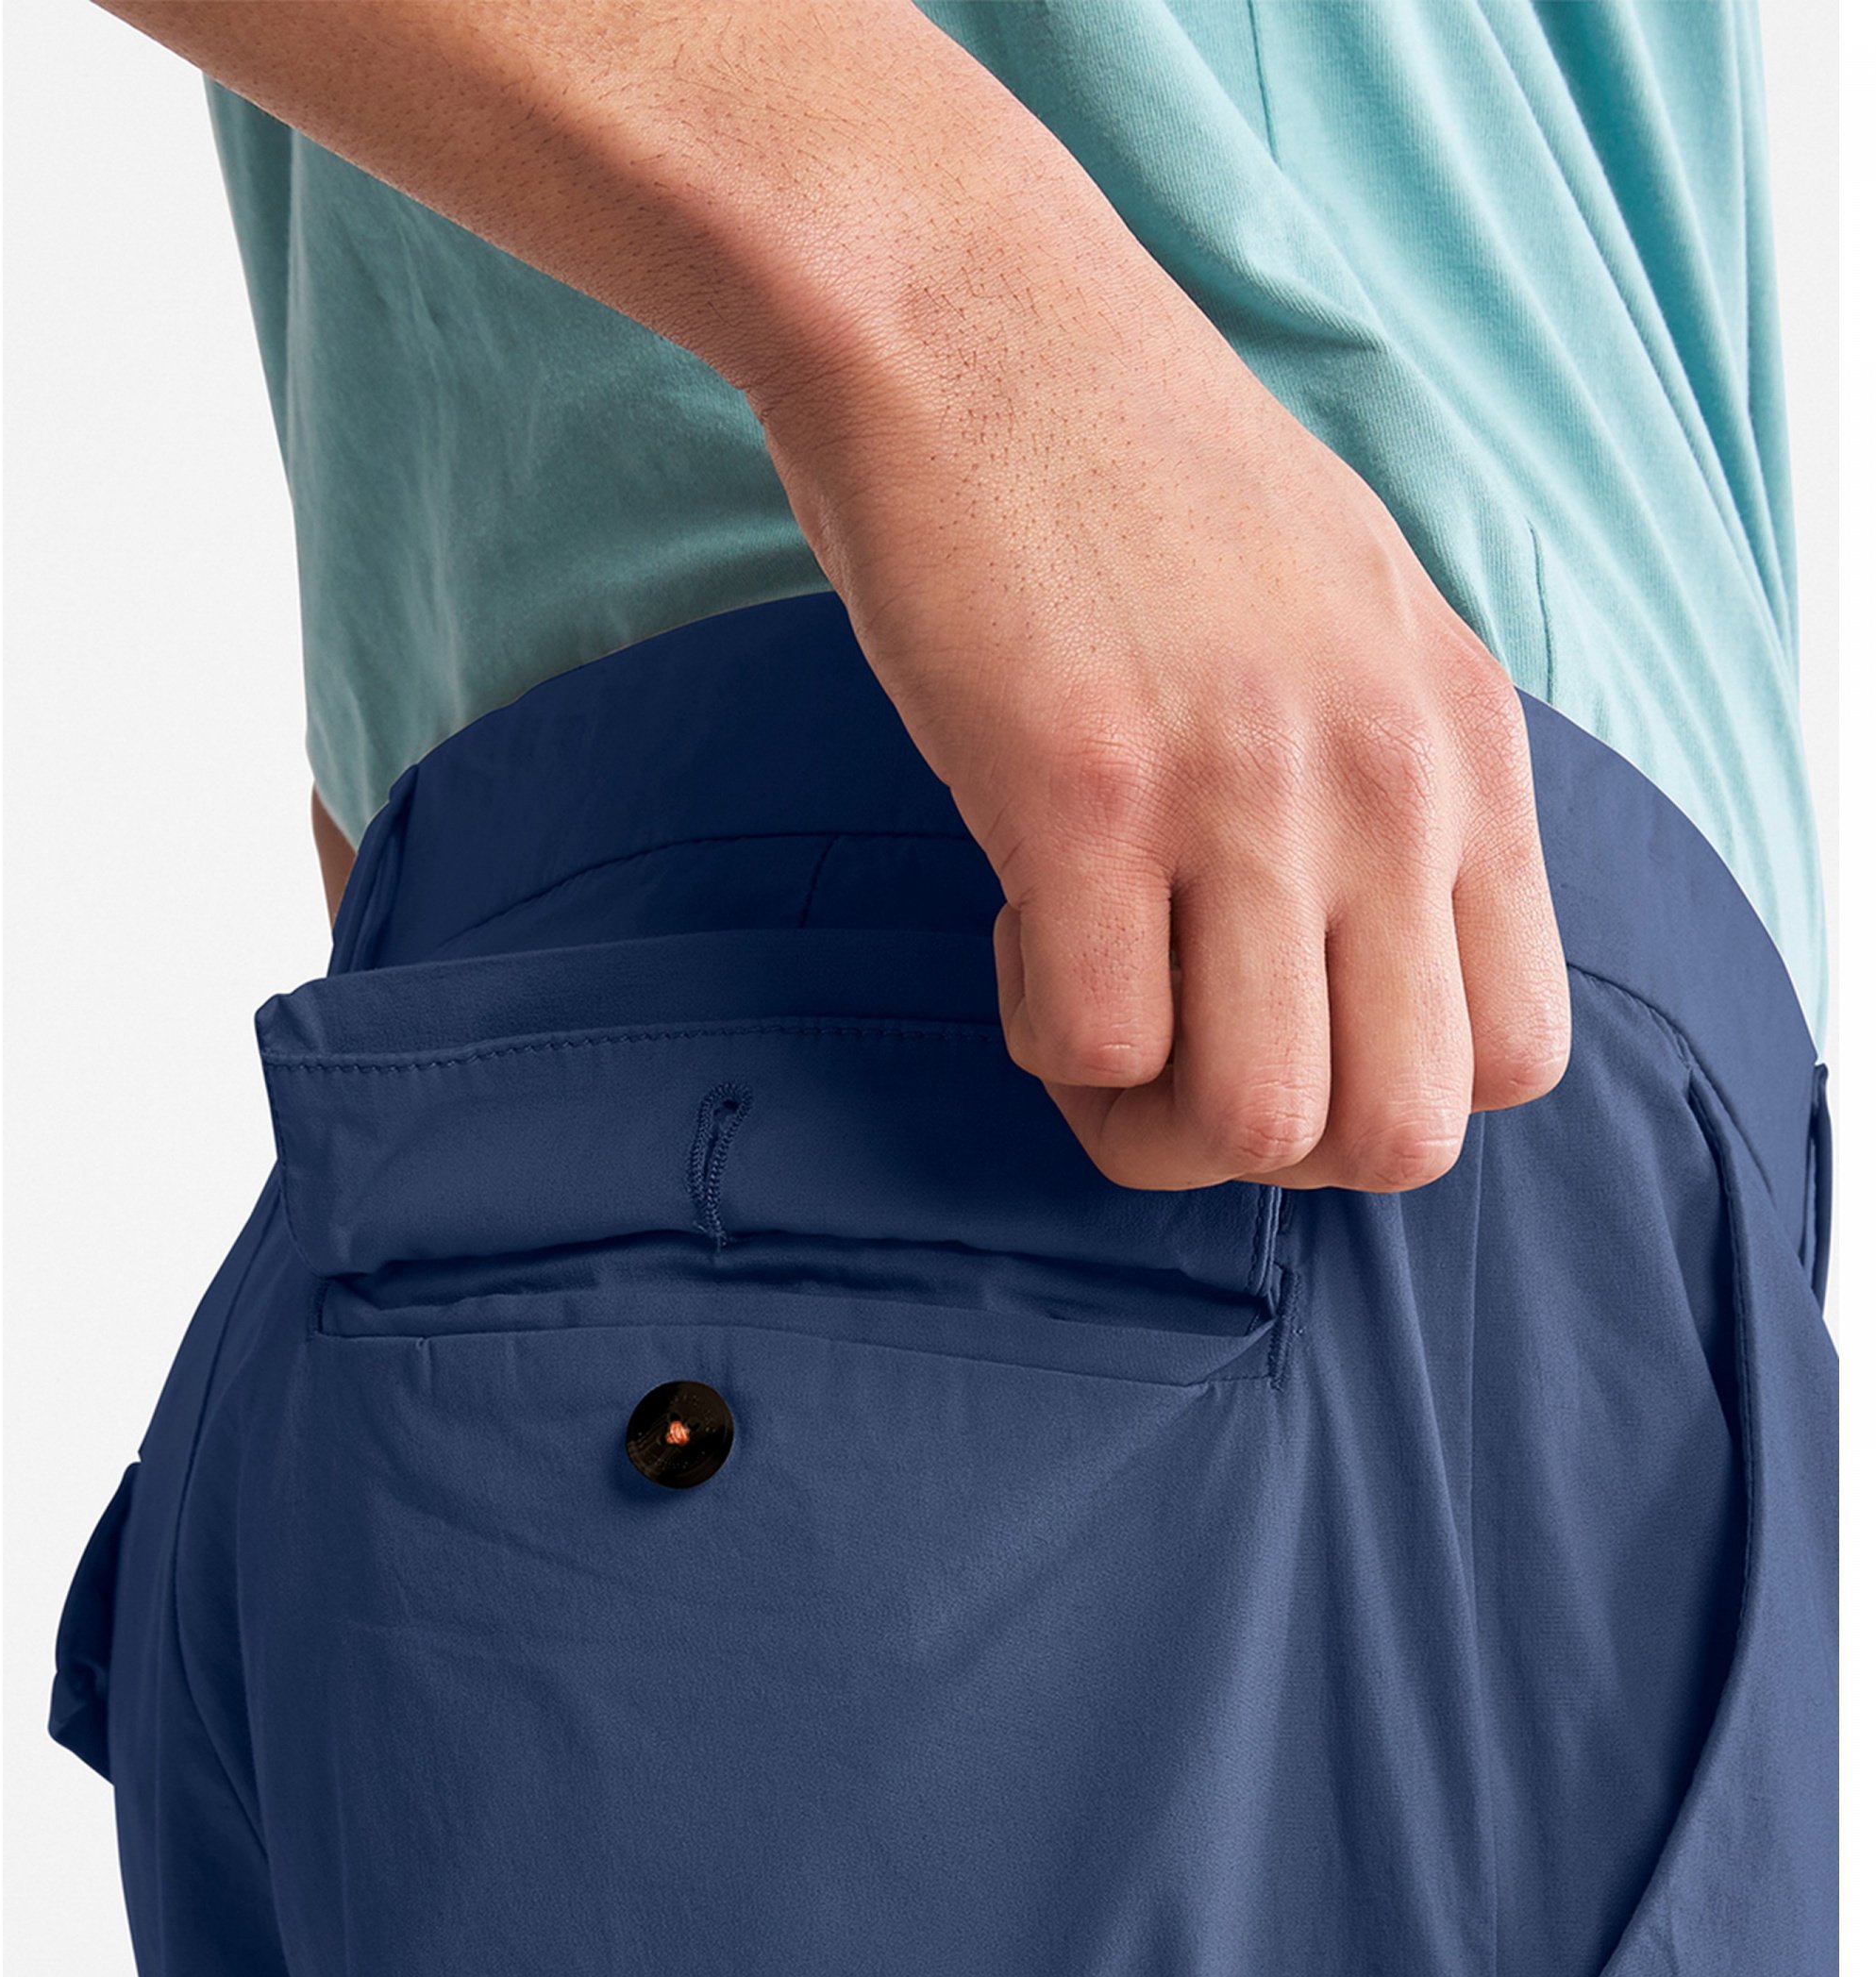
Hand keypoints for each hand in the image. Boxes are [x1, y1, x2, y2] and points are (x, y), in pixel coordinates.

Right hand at [100, 0, 1568, 1191]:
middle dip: (1269, 1150)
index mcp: (1464, 744)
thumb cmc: (1134, 473)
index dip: (1384, 1094)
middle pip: (1400, 1134)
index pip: (1518, 1057)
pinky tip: (1020, 921)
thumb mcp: (1347, 619)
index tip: (1278, 1021)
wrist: (969, 314)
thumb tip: (1354, 978)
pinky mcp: (1087, 791)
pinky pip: (1094, 1046)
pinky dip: (1045, 1035)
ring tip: (1089, 985)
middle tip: (1174, 1050)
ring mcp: (1244, 790)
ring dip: (1147, 1111)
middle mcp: (1386, 779)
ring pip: (1252, 1123)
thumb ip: (1388, 790)